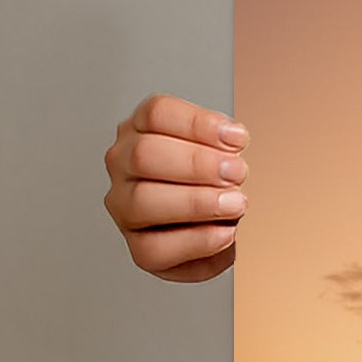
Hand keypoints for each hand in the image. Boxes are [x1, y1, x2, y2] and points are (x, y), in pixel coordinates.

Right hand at [103, 94, 247, 282]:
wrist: (225, 226)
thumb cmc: (219, 181)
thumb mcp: (225, 150)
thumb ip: (226, 142)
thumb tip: (234, 139)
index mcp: (142, 128)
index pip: (156, 113)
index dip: (199, 124)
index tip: (237, 139)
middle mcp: (124, 164)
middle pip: (144, 154)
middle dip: (198, 164)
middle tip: (237, 172)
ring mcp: (124, 206)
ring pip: (143, 200)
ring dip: (197, 202)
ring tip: (235, 204)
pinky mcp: (137, 247)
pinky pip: (156, 247)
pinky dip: (197, 241)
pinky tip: (225, 233)